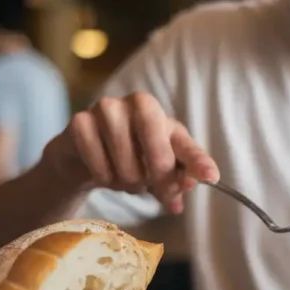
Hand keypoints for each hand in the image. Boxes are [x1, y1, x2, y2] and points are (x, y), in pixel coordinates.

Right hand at [43, 92, 219, 213]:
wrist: (86, 158)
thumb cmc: (131, 160)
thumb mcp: (160, 170)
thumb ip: (178, 178)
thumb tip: (188, 184)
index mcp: (164, 118)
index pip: (184, 142)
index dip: (197, 161)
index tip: (210, 177)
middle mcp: (138, 104)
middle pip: (156, 143)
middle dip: (156, 173)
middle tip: (151, 185)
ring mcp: (106, 108)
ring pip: (125, 160)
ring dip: (128, 180)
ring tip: (126, 179)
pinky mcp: (79, 122)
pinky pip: (97, 161)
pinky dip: (103, 176)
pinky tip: (104, 173)